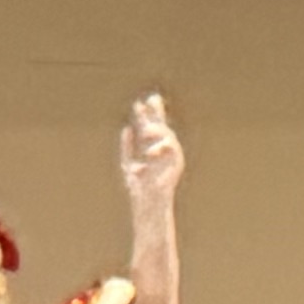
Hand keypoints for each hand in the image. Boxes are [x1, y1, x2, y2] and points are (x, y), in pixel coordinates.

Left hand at [117, 91, 184, 219]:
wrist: (148, 204)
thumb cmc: (139, 188)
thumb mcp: (128, 163)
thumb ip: (127, 146)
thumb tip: (126, 128)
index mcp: (151, 149)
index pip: (150, 128)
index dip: (146, 115)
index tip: (139, 103)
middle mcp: (162, 150)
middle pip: (161, 127)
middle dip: (156, 113)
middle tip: (150, 99)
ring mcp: (170, 156)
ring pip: (167, 135)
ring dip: (157, 130)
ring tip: (145, 130)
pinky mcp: (176, 163)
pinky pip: (172, 148)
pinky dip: (161, 146)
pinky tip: (150, 151)